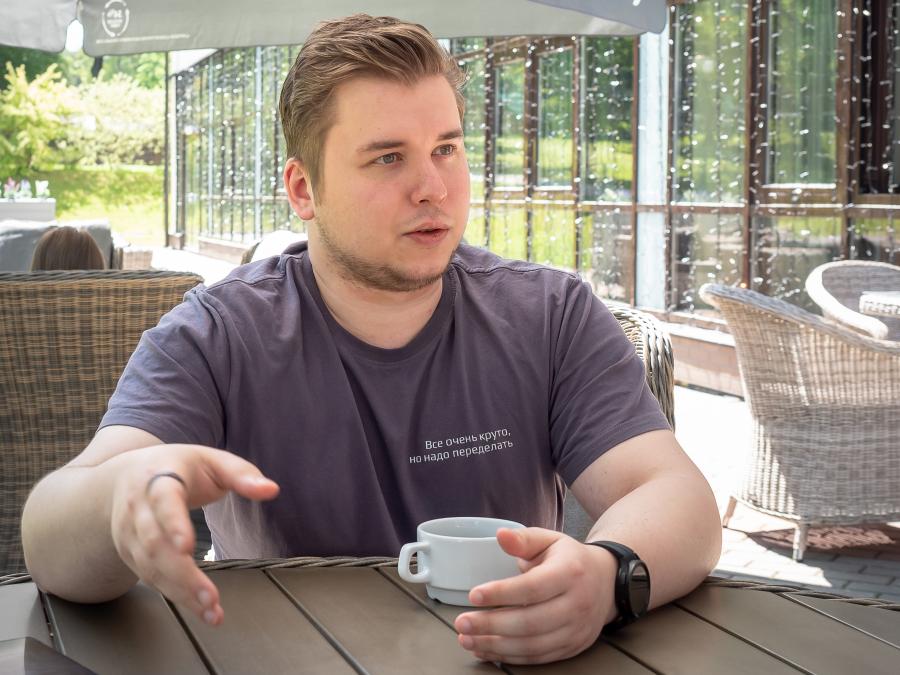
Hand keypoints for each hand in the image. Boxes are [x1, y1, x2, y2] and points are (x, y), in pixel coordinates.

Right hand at [108, 445, 278, 625]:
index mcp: (159, 478)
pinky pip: (151, 578)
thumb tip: (271, 489)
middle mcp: (138, 508)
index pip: (163, 501)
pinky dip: (176, 595)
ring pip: (151, 567)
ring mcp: (130, 534)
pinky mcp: (131, 554)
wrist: (126, 476)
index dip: (173, 524)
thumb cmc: (178, 466)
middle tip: (211, 597)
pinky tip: (200, 609)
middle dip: (183, 574)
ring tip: (211, 610)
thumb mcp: (211, 460)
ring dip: (181, 592)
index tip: (187, 546)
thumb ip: (241, 473)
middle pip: (156, 544)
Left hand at [454, 527, 617, 664]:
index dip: (502, 593)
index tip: (474, 595)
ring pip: (532, 645)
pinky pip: (538, 657)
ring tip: (468, 640)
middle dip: (492, 625)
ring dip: (496, 646)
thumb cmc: (570, 559)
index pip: (533, 587)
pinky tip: (487, 650)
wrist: (606, 582)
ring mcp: (576, 630)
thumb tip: (501, 535)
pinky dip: (510, 657)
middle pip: (530, 622)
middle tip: (462, 623)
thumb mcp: (549, 540)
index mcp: (570, 573)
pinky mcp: (572, 647)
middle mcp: (576, 604)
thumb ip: (524, 539)